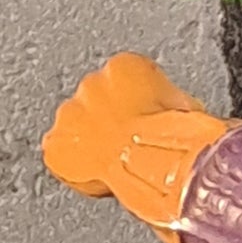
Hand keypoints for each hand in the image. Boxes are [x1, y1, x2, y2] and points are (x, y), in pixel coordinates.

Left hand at [42, 52, 203, 196]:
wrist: (153, 159)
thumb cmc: (174, 135)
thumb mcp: (184, 108)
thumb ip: (168, 104)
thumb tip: (176, 114)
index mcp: (123, 68)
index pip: (124, 82)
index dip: (135, 107)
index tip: (143, 122)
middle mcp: (90, 84)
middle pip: (95, 103)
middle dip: (108, 123)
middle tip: (126, 145)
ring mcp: (69, 115)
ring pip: (75, 127)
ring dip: (90, 142)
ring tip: (113, 162)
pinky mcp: (57, 145)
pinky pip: (61, 155)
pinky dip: (74, 165)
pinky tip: (96, 174)